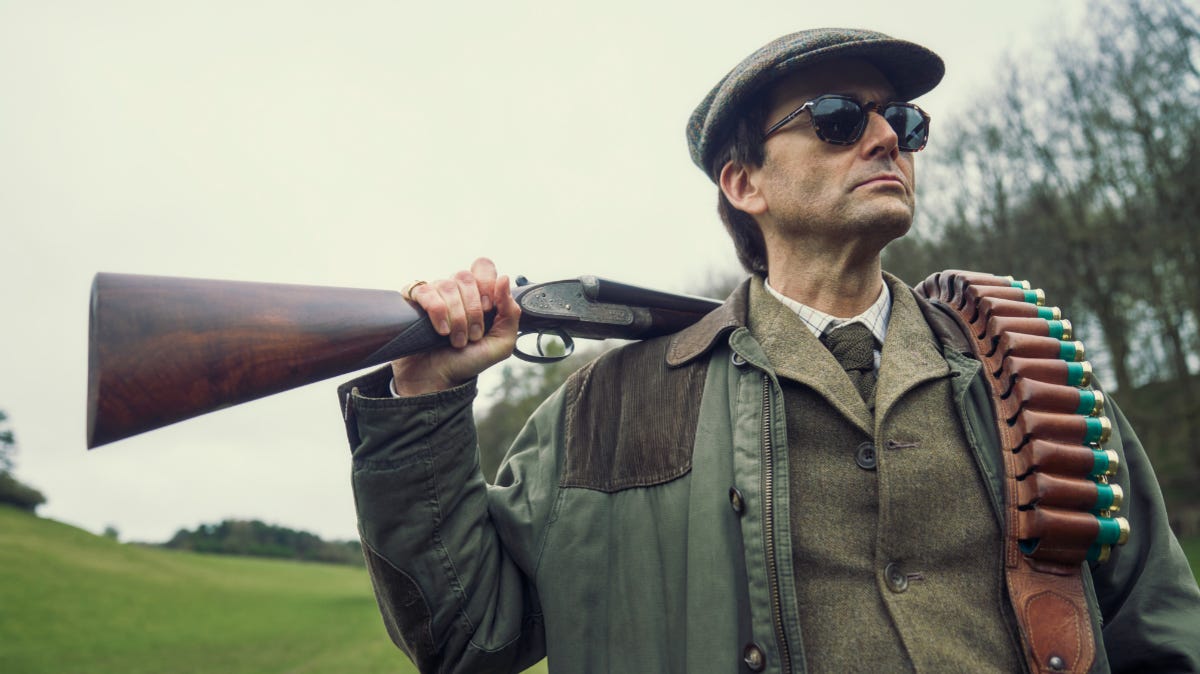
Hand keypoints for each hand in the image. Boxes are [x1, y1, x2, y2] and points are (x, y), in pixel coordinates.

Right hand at [391, 257, 520, 395]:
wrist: (438, 379)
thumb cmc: (468, 361)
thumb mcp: (501, 343)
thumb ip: (511, 313)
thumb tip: (505, 279)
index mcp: (477, 294)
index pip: (483, 267)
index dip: (487, 284)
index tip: (489, 309)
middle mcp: (455, 290)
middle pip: (465, 277)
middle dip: (472, 309)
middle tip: (473, 335)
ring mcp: (434, 294)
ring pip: (446, 285)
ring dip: (456, 317)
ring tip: (456, 340)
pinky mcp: (413, 301)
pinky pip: (424, 290)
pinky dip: (436, 311)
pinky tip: (440, 330)